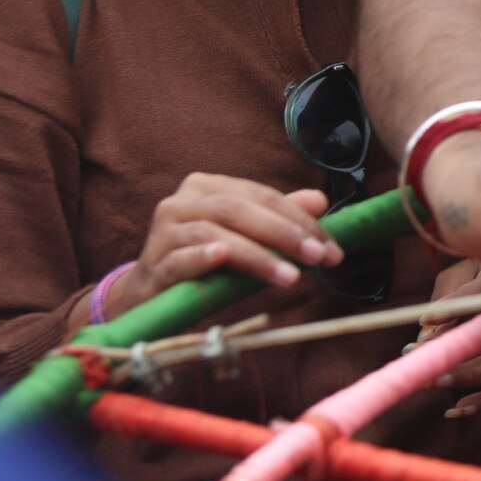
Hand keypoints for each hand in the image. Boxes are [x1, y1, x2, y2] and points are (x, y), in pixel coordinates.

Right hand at [109, 174, 340, 318]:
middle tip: (318, 257)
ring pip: (215, 233)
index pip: (262, 196)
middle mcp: (183, 200)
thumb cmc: (202, 260)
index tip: (332, 247)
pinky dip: (203, 257)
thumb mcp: (244, 237)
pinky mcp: (153, 263)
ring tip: (289, 276)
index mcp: (208, 187)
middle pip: (240, 209)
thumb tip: (319, 201)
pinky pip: (180, 257)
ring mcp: (164, 230)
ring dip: (257, 255)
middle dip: (285, 233)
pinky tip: (222, 259)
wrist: (148, 293)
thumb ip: (277, 218)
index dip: (300, 219)